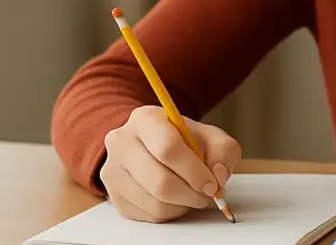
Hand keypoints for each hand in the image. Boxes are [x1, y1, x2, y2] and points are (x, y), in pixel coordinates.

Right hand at [100, 105, 241, 222]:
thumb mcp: (209, 136)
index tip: (211, 183)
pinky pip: (147, 215)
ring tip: (192, 195)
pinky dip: (170, 213)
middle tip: (207, 195)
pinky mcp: (114, 196)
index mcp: (145, 120)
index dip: (194, 171)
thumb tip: (218, 176)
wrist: (151, 146)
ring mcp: (113, 171)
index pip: (168, 148)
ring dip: (183, 205)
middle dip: (191, 194)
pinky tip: (176, 200)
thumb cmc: (182, 140)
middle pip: (160, 181)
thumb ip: (223, 151)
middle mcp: (122, 143)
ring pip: (155, 203)